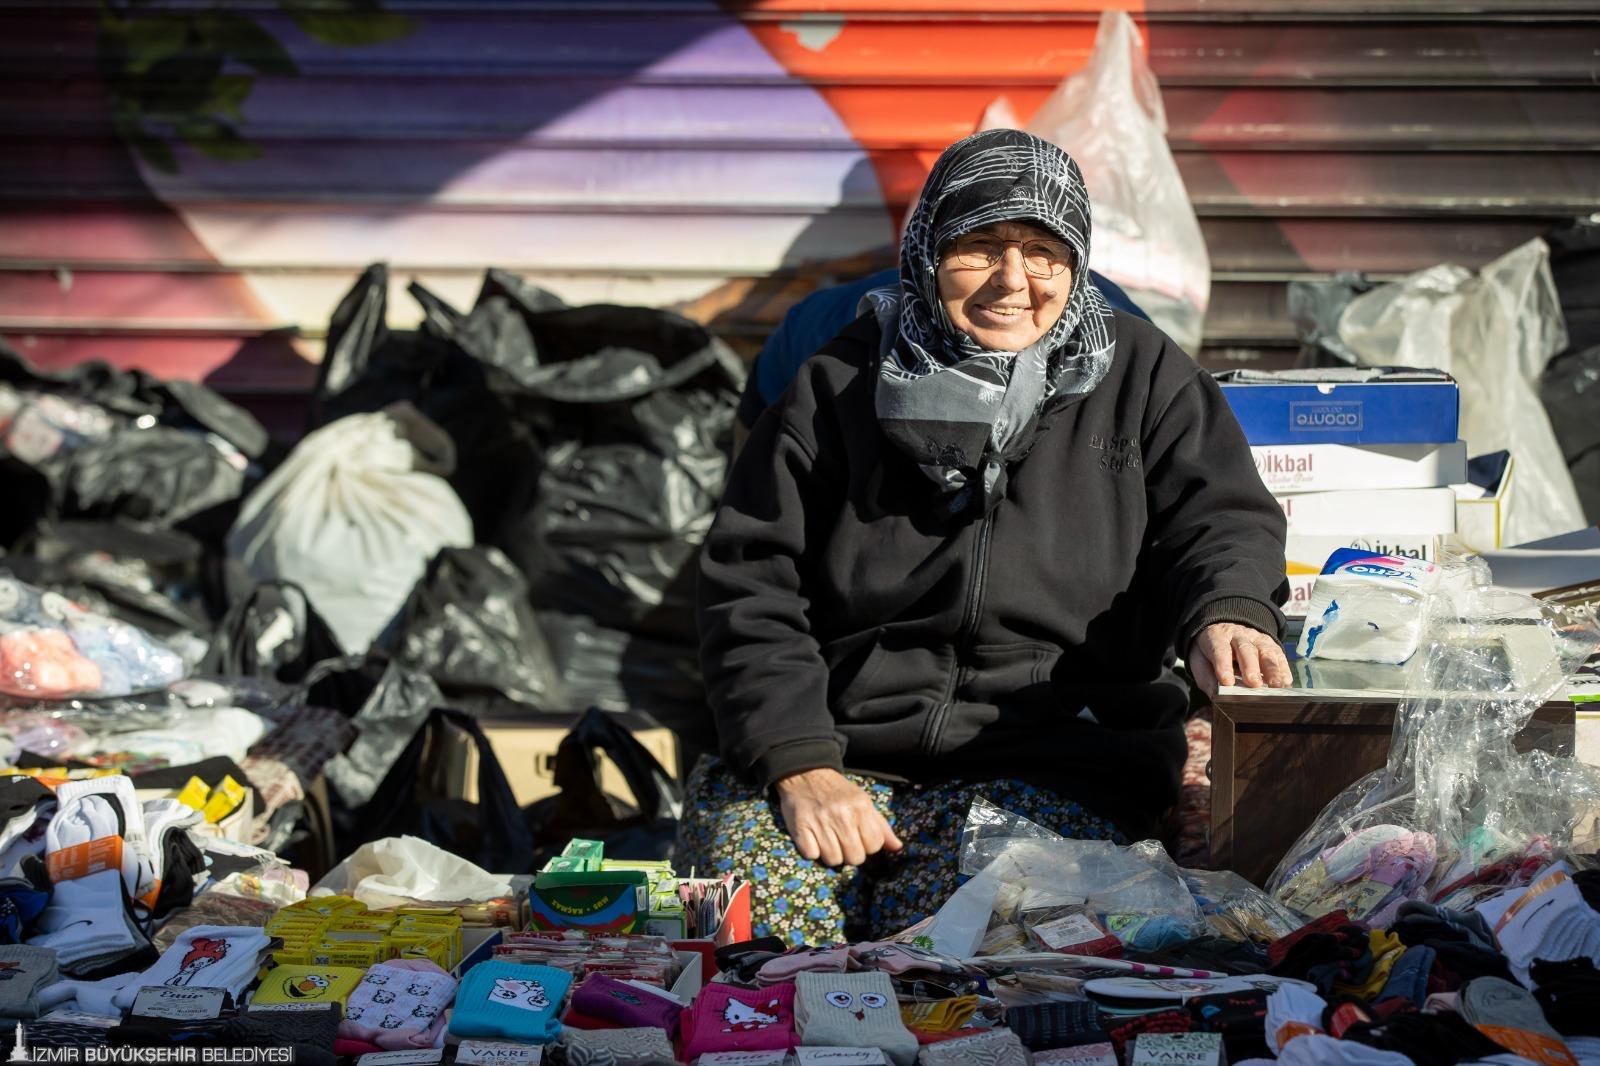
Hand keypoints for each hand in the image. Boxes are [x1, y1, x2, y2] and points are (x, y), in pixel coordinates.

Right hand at [774, 768, 903, 867]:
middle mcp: (842, 814)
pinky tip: (812, 837)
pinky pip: (812, 855)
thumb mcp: (863, 802)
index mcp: (860, 807)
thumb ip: (881, 826)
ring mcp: (820, 822)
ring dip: (830, 853)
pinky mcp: (800, 828)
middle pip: (855, 858)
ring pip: (833, 860)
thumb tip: (897, 848)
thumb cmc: (838, 792)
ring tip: (827, 838)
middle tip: (842, 839)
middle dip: (849, 853)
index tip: (858, 837)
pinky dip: (812, 851)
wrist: (805, 774)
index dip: (867, 845)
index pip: (874, 846)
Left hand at [1188, 622, 1292, 696]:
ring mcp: (1256, 638)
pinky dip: (1283, 669)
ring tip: (1276, 686)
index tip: (1226, 681)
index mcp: (1216, 637)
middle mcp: (1238, 635)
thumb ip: (1205, 676)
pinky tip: (1286, 683)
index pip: (1219, 649)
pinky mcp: (1271, 644)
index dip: (1223, 664)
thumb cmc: (1211, 652)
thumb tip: (1214, 694)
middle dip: (1250, 666)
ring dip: (1272, 669)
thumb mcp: (1200, 660)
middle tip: (1253, 683)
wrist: (1224, 631)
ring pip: (1265, 651)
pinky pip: (1279, 655)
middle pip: (1245, 649)